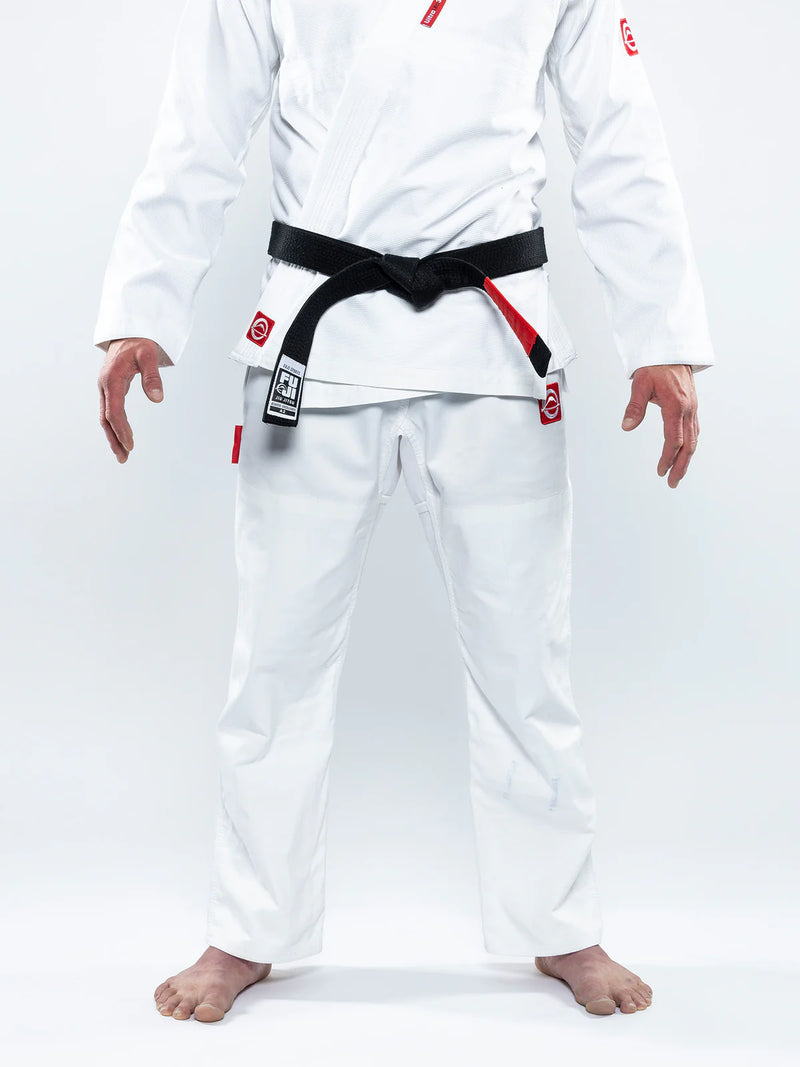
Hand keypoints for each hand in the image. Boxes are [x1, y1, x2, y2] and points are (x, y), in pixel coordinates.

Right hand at [98, 337, 164, 461]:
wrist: (129, 331)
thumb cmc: (140, 342)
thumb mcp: (149, 355)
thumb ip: (153, 377)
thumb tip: (158, 399)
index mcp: (112, 379)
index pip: (114, 411)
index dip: (122, 429)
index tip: (131, 445)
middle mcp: (104, 385)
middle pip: (106, 418)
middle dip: (115, 439)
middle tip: (124, 458)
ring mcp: (105, 387)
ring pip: (106, 416)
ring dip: (113, 436)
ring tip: (123, 455)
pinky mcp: (110, 388)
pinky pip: (109, 411)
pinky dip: (114, 426)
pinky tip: (121, 437)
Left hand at [621, 364, 698, 488]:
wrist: (672, 350)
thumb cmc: (656, 365)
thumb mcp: (640, 384)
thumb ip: (634, 407)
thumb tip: (627, 426)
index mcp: (676, 405)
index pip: (674, 439)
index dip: (668, 458)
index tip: (661, 471)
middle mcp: (688, 409)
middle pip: (688, 445)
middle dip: (680, 466)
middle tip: (672, 482)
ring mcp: (692, 409)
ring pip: (693, 440)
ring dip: (686, 459)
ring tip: (678, 474)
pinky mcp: (692, 407)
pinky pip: (694, 431)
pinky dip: (690, 446)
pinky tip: (684, 454)